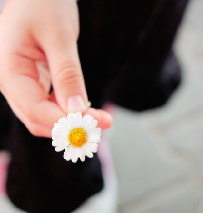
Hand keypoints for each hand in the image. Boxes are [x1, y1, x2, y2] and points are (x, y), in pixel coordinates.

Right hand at [0, 0, 111, 136]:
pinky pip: (48, 103)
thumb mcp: (59, 37)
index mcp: (8, 70)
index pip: (36, 110)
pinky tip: (85, 109)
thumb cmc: (44, 5)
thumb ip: (67, 74)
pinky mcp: (33, 80)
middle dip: (70, 125)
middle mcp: (10, 81)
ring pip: (43, 114)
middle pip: (38, 118)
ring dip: (69, 121)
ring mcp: (21, 82)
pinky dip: (66, 110)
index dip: (66, 122)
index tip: (98, 122)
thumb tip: (77, 109)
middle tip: (104, 122)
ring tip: (99, 118)